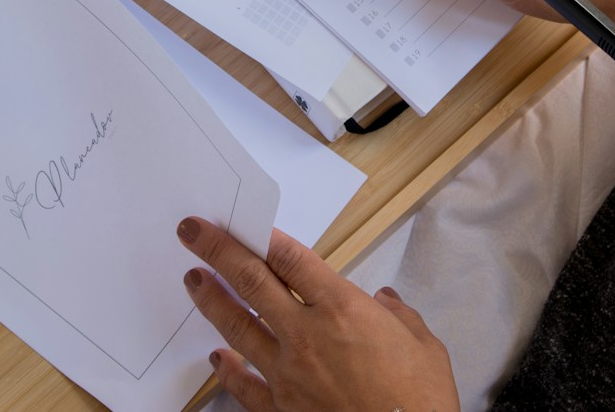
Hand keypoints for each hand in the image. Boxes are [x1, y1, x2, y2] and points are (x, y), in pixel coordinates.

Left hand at [177, 216, 459, 411]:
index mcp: (343, 309)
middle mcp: (307, 335)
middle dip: (218, 251)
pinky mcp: (282, 409)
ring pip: (237, 327)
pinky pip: (244, 385)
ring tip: (193, 280)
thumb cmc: (421, 400)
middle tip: (191, 232)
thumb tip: (386, 304)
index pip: (291, 258)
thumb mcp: (423, 344)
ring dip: (211, 300)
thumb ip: (398, 316)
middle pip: (252, 282)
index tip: (242, 222)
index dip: (263, 235)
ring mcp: (289, 374)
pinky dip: (227, 370)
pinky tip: (215, 358)